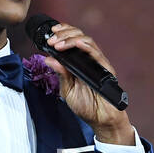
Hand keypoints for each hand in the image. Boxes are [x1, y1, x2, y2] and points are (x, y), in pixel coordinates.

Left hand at [42, 23, 132, 142]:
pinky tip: (75, 44)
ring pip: (86, 41)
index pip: (71, 40)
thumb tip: (48, 59)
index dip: (62, 32)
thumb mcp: (67, 90)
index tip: (50, 33)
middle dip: (63, 34)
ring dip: (70, 39)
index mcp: (78, 62)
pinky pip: (96, 53)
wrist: (100, 119)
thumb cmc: (86, 106)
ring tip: (58, 44)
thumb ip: (60, 74)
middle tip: (51, 40)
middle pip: (78, 36)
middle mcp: (88, 59)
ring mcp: (97, 62)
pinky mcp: (105, 68)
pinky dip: (85, 46)